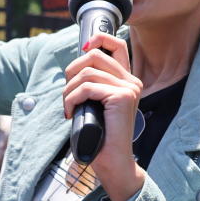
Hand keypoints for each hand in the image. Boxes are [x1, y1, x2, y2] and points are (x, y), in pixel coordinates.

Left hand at [62, 31, 144, 200]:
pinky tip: (71, 113)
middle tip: (67, 92)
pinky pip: (87, 88)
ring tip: (67, 107)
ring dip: (69, 90)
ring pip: (87, 73)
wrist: (113, 161)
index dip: (98, 39)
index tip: (82, 49)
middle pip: (95, 55)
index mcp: (127, 80)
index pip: (117, 45)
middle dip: (72, 70)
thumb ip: (93, 85)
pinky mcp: (121, 97)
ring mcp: (129, 88)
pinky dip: (72, 99)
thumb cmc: (101, 135)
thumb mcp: (96, 104)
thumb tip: (75, 68)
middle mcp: (132, 81)